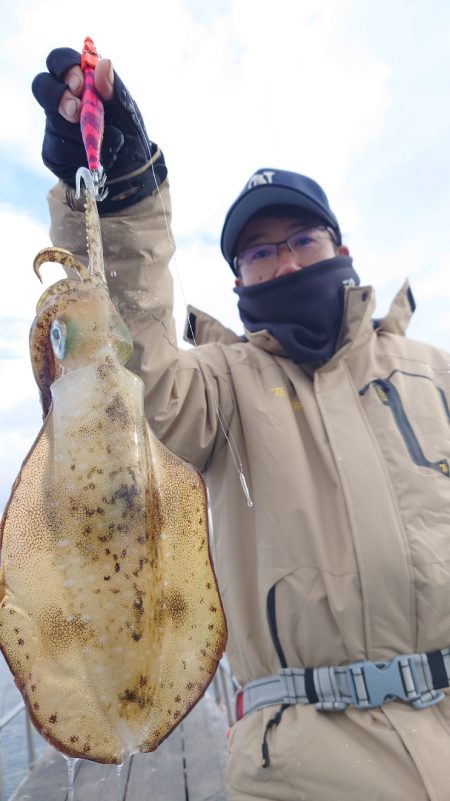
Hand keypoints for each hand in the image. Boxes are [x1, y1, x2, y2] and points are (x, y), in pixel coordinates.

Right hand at [32, 48, 166, 212]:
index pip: (59, 61)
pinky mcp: (53, 151)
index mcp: (80, 82)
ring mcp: (55, 126)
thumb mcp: (128, 110)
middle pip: (41, 85)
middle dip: (58, 97)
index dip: (64, 67)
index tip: (80, 83)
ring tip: (105, 143)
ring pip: (53, 122)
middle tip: (76, 112)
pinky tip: (95, 158)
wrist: (132, 172)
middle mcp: (62, 100)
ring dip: (80, 134)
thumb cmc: (129, 133)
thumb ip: (114, 87)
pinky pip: (58, 149)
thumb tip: (102, 63)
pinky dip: (80, 154)